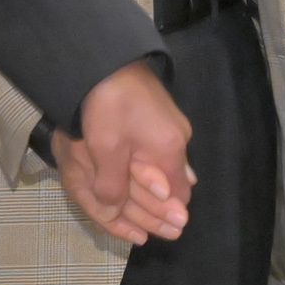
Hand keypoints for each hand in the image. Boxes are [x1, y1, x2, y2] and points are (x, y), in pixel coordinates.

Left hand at [58, 60, 193, 245]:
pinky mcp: (160, 112)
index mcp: (171, 149)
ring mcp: (171, 123)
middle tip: (149, 220)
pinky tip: (138, 168)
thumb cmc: (108, 104)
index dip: (168, 214)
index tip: (155, 229)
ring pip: (169, 163)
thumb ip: (113, 186)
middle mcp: (178, 138)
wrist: (104, 56)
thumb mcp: (106, 150)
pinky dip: (150, 163)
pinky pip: (161, 147)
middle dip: (163, 201)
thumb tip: (115, 212)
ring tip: (143, 199)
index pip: (180, 195)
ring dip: (155, 182)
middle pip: (176, 180)